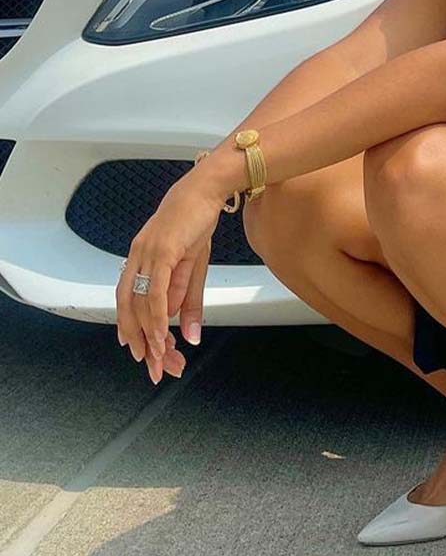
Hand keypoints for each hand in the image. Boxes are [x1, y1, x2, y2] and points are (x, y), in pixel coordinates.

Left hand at [138, 232, 213, 383]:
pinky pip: (155, 291)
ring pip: (139, 303)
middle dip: (139, 340)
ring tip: (159, 356)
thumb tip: (187, 329)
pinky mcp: (162, 252)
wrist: (206, 189)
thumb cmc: (197, 221)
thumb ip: (188, 298)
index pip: (130, 302)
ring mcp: (147, 255)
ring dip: (149, 334)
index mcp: (139, 261)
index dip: (133, 330)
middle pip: (129, 308)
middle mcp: (136, 259)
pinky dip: (157, 316)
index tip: (143, 353)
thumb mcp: (195, 266)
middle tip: (151, 366)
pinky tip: (163, 332)